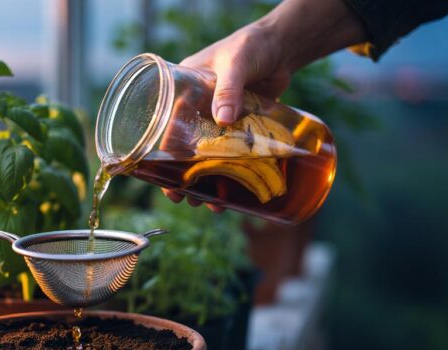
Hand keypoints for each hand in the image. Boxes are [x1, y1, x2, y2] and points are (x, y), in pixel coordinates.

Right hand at [162, 24, 289, 212]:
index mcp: (184, 91)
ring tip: (211, 204)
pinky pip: (232, 155)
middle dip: (184, 178)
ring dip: (208, 182)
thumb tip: (224, 119)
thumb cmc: (251, 46)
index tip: (165, 180)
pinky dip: (232, 174)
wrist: (283, 47)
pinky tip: (234, 192)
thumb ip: (229, 88)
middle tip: (186, 199)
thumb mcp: (235, 63)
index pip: (167, 128)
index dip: (164, 157)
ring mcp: (219, 121)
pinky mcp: (241, 127)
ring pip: (208, 158)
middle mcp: (197, 109)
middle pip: (184, 150)